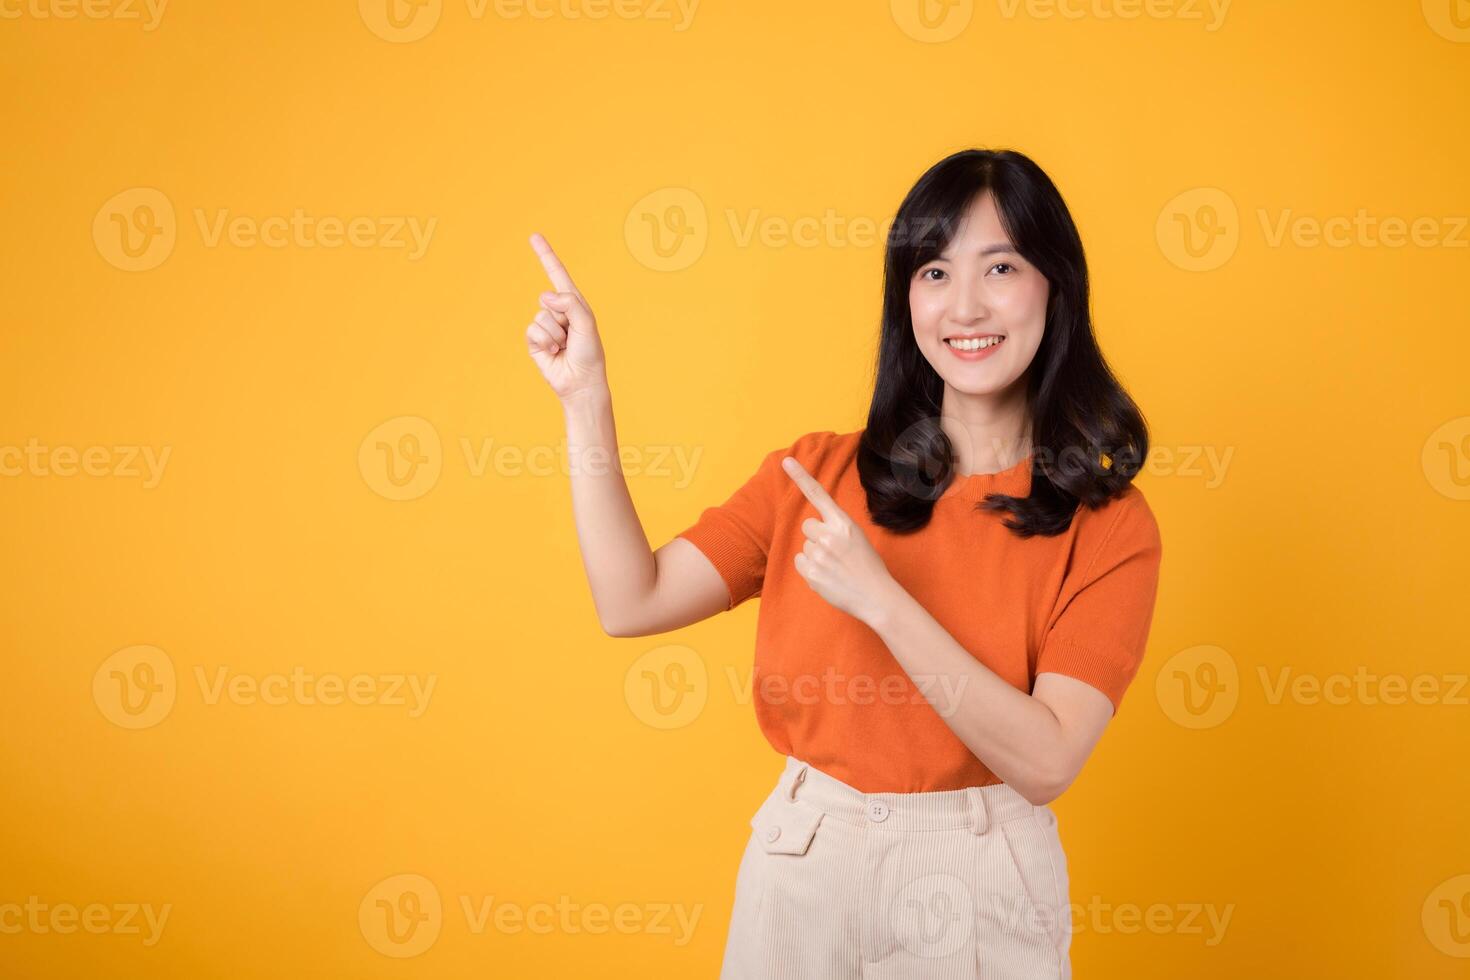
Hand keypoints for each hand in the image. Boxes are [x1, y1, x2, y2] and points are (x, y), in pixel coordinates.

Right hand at [525, 232, 609, 402]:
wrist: (581, 382)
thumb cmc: (590, 354)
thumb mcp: (587, 323)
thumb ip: (569, 303)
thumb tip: (544, 296)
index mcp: (574, 303)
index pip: (557, 275)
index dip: (545, 255)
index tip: (534, 236)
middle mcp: (558, 312)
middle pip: (548, 298)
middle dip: (562, 317)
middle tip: (572, 335)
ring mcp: (546, 326)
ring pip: (540, 316)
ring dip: (555, 333)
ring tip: (565, 346)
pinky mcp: (535, 341)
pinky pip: (532, 330)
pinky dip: (545, 341)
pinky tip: (554, 351)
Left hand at [782, 455, 899, 626]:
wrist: (876, 597)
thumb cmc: (869, 567)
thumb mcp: (857, 538)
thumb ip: (836, 529)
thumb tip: (813, 529)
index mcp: (844, 523)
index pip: (818, 495)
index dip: (800, 476)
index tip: (786, 461)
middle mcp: (829, 536)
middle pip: (808, 526)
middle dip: (817, 535)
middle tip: (835, 551)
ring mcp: (818, 555)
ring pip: (805, 546)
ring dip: (815, 554)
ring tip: (835, 567)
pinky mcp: (810, 573)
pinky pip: (800, 562)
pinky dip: (809, 569)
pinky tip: (826, 576)